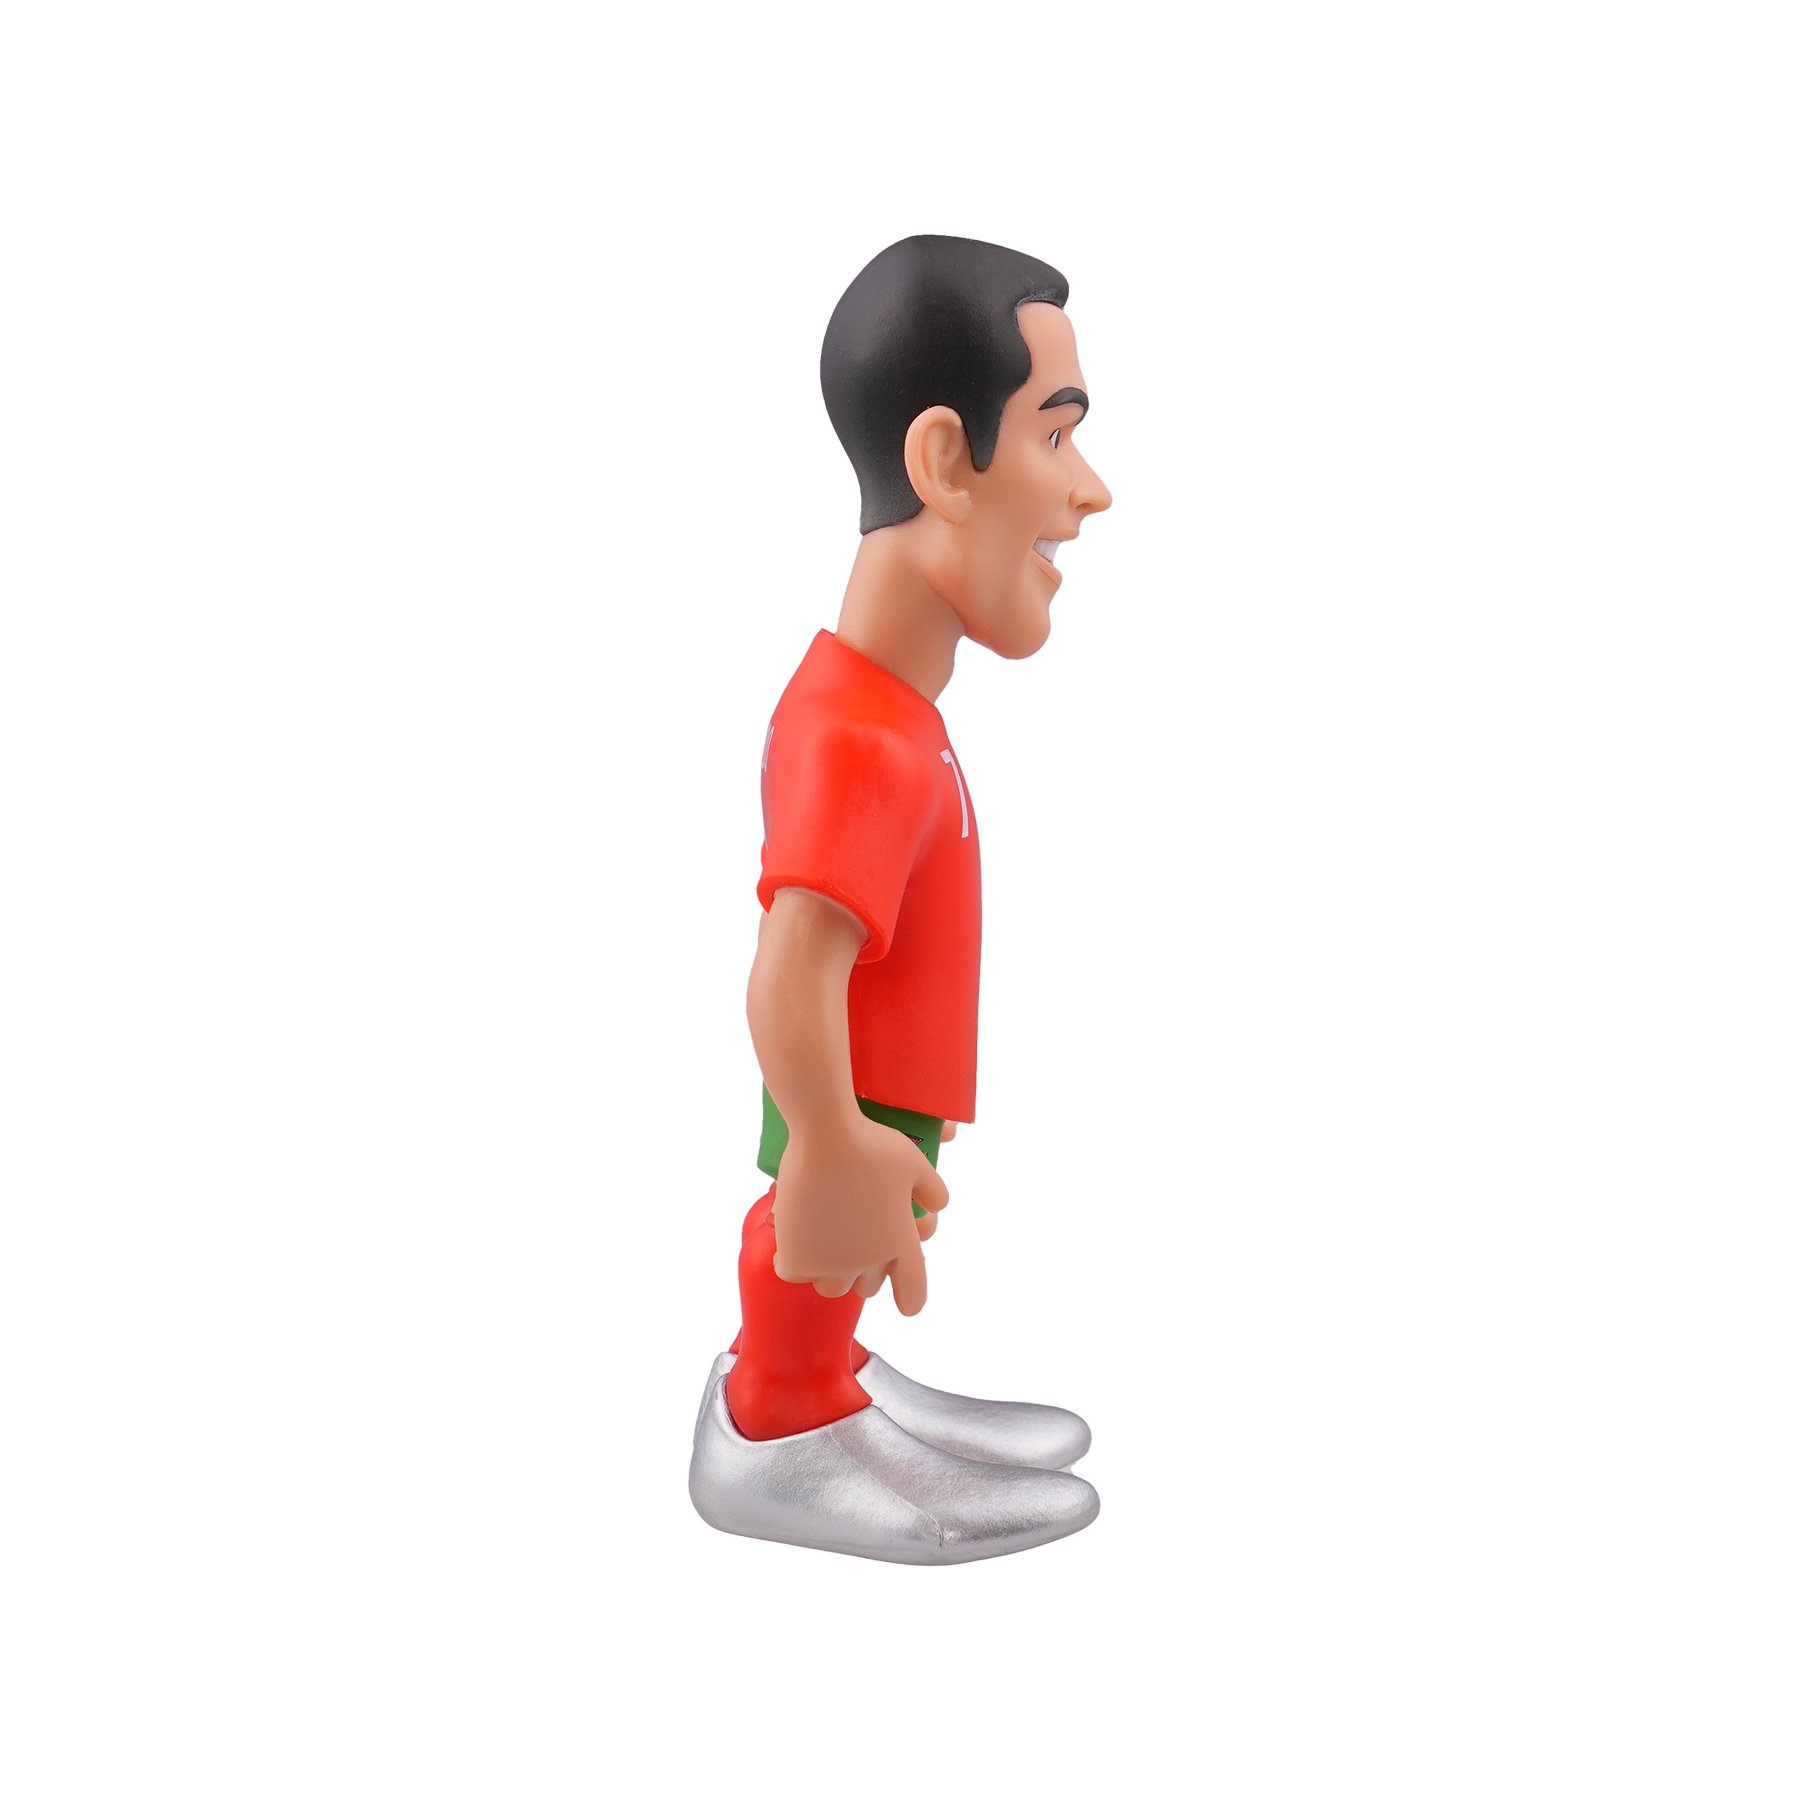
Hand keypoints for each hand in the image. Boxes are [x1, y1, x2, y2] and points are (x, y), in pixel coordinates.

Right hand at [771, 1112, 949, 1314]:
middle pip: (867, 1288)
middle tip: (857, 1242)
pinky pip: (794, 1273)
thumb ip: (933, 1190)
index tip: (904, 1296)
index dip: (910, 1297)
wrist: (824, 1136)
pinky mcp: (797, 1256)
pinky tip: (798, 1241)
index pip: (913, 1295)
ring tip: (826, 1244)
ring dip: (831, 1271)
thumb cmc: (871, 1144)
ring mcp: (831, 1262)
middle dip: (865, 1271)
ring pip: (831, 1287)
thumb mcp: (915, 1163)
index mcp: (902, 1245)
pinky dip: (795, 1261)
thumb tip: (936, 1208)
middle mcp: (868, 1262)